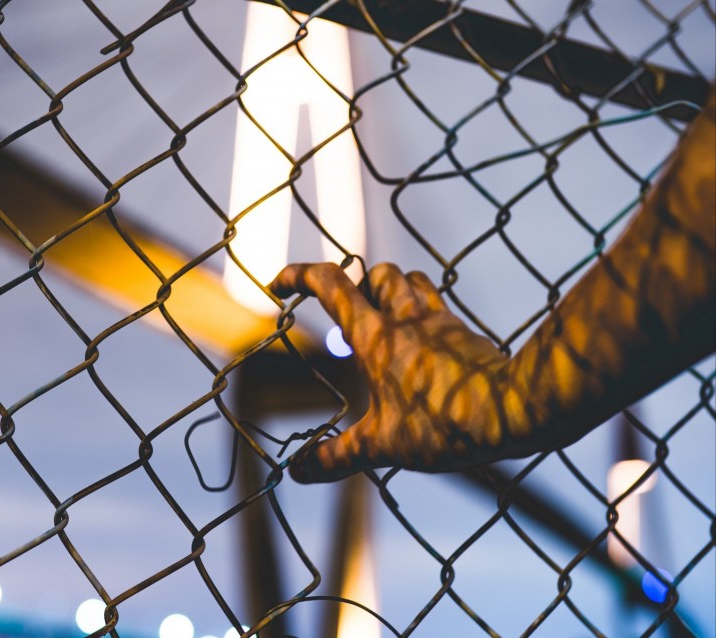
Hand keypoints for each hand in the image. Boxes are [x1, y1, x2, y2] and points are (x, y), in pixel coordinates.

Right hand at [270, 262, 514, 482]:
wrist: (514, 410)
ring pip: (408, 281)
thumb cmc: (444, 423)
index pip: (329, 284)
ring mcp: (438, 321)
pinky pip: (436, 305)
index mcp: (374, 335)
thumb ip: (337, 456)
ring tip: (379, 321)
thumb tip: (296, 471)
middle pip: (374, 274)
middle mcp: (405, 317)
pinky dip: (419, 311)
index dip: (298, 276)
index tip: (278, 284)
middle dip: (354, 285)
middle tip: (344, 316)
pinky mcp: (463, 333)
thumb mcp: (382, 446)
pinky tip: (419, 343)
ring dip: (388, 290)